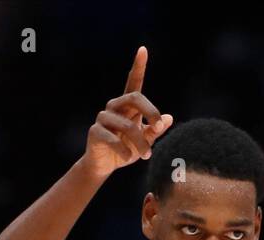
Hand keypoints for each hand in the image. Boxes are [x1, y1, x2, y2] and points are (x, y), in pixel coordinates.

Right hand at [83, 46, 172, 179]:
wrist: (105, 166)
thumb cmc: (127, 150)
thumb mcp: (145, 141)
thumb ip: (155, 130)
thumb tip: (168, 118)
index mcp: (128, 105)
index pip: (134, 82)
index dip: (138, 66)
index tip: (143, 50)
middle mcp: (115, 106)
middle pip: (135, 98)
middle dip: (150, 112)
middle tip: (158, 128)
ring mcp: (103, 118)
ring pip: (127, 125)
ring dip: (141, 142)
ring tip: (148, 155)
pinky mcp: (95, 131)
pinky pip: (113, 139)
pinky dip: (124, 150)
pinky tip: (129, 157)